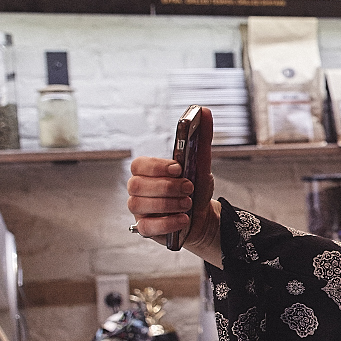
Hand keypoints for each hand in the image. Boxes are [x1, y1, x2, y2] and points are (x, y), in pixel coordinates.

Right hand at [126, 106, 223, 266]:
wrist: (203, 218)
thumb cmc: (195, 189)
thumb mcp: (201, 165)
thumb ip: (201, 139)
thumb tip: (204, 110)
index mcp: (148, 172)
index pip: (138, 165)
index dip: (156, 167)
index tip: (178, 168)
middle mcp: (139, 190)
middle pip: (136, 186)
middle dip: (166, 187)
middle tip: (188, 188)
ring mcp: (140, 210)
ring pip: (139, 206)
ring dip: (168, 204)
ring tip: (188, 204)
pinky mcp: (145, 229)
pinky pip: (146, 228)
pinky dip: (167, 223)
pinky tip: (183, 220)